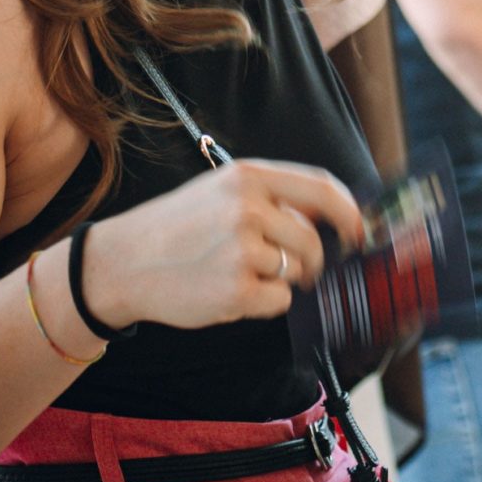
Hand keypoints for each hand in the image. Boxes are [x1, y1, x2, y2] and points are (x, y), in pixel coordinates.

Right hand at [83, 159, 362, 331]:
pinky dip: (264, 303)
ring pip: (296, 273)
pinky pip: (279, 301)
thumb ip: (271, 197)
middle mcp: (248, 208)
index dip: (349, 213)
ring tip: (239, 273)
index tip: (359, 231)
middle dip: (308, 261)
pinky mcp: (235, 289)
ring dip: (280, 280)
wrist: (122, 262)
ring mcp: (241, 249)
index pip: (322, 188)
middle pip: (312, 241)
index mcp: (248, 177)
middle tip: (285, 268)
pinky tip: (230, 291)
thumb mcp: (219, 191)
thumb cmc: (175, 228)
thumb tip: (329, 215)